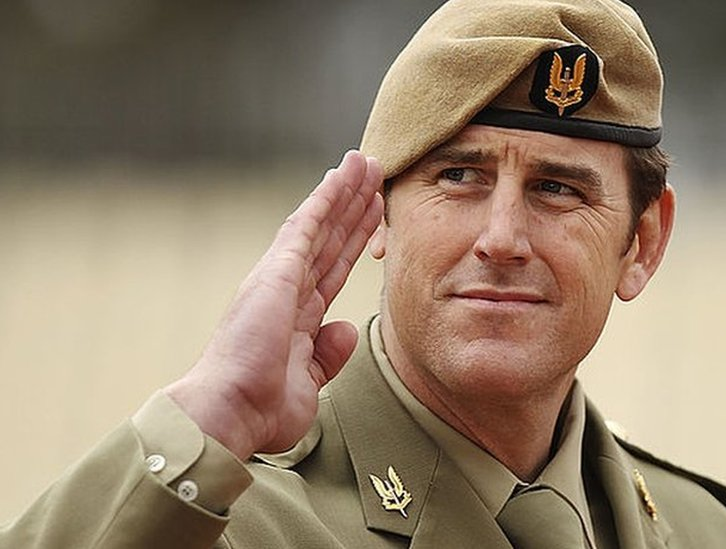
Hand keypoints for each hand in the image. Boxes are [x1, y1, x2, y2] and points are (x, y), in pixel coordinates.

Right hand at [163, 151, 383, 459]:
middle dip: (353, 208)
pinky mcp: (277, 270)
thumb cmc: (260, 410)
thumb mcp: (307, 384)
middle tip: (374, 175)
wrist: (230, 412)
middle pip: (330, 239)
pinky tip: (342, 175)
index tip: (373, 216)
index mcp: (294, 317)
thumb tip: (346, 329)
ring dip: (345, 192)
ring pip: (321, 224)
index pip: (333, 269)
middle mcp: (286, 290)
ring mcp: (280, 277)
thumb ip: (328, 355)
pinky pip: (308, 225)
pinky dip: (326, 198)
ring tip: (366, 162)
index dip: (354, 241)